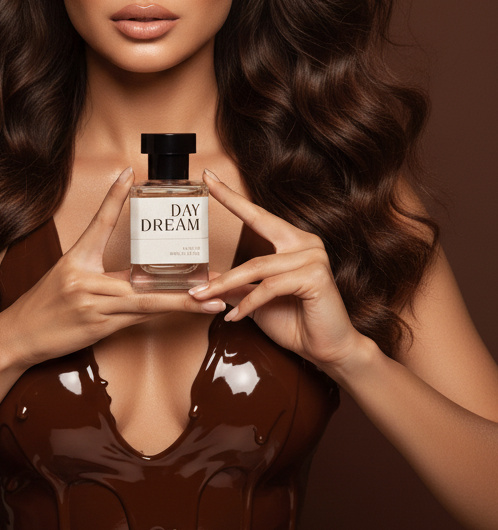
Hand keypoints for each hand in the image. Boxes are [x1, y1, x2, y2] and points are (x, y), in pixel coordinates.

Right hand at [0, 167, 226, 369]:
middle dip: (179, 278)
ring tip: (211, 299)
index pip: (99, 222)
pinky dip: (162, 313)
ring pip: (145, 301)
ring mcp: (90, 304)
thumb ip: (97, 271)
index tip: (129, 173)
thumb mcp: (66, 276)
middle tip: (212, 272)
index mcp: (76, 259)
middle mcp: (83, 279)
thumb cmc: (44, 304)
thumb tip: (137, 271)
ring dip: (182, 302)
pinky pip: (136, 318)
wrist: (17, 337)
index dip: (113, 197)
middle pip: (140, 277)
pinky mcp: (95, 326)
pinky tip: (188, 311)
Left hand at [188, 169, 365, 371]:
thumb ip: (236, 285)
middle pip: (259, 223)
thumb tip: (206, 277)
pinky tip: (235, 317)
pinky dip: (248, 304)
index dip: (234, 198)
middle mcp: (306, 243)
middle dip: (231, 200)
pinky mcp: (316, 277)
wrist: (327, 351)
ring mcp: (314, 257)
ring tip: (201, 296)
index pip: (260, 216)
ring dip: (225, 284)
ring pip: (256, 267)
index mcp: (294, 242)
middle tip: (207, 182)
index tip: (210, 178)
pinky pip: (269, 287)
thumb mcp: (256, 301)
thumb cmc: (295, 324)